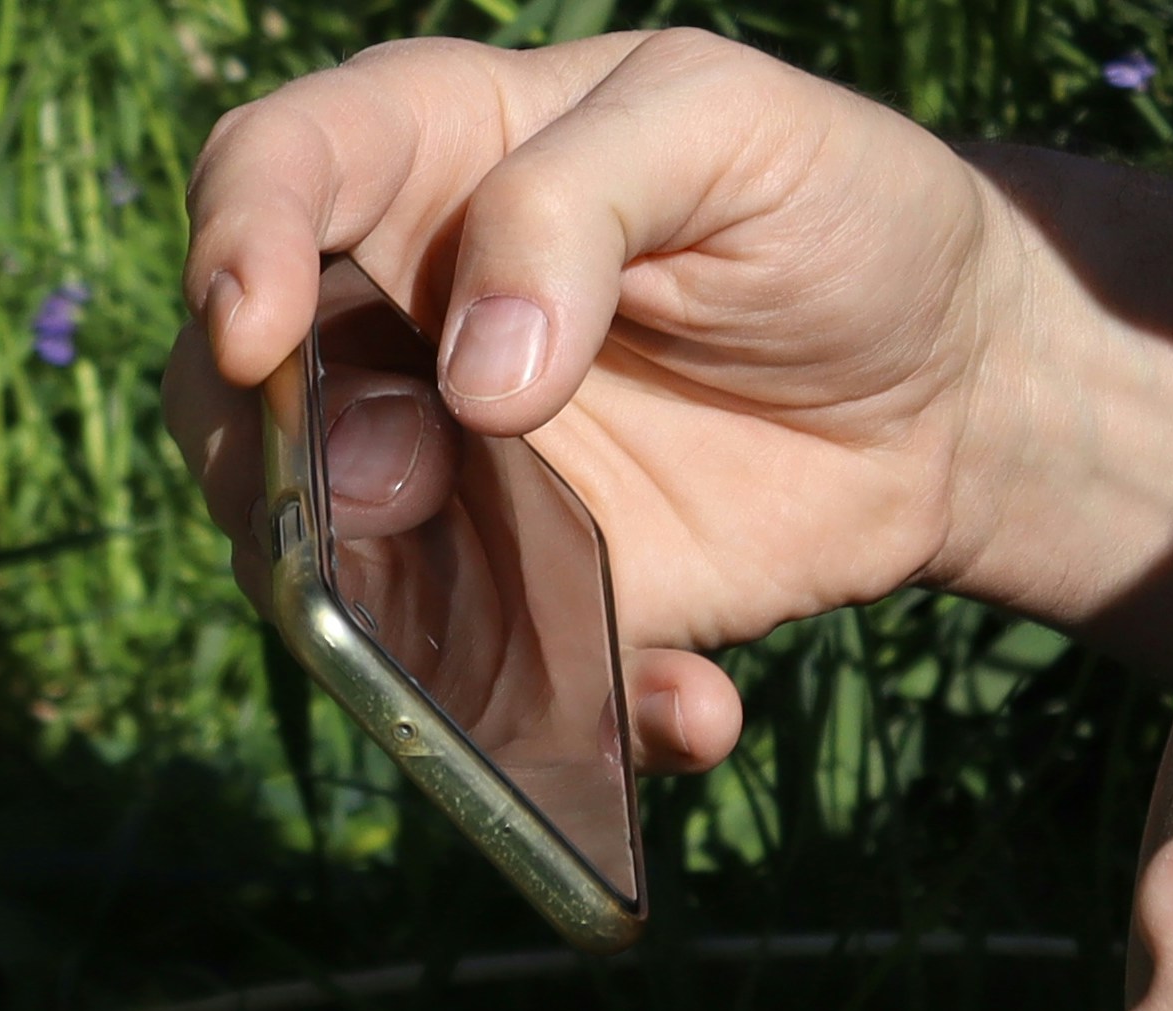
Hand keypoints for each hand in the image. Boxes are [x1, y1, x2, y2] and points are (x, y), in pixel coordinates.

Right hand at [163, 31, 1111, 766]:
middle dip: (274, 457)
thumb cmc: (835, 212)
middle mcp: (390, 327)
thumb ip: (583, 199)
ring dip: (374, 610)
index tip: (258, 333)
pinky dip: (563, 718)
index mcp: (431, 163)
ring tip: (545, 601)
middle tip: (405, 481)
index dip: (229, 242)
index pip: (267, 169)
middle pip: (228, 396)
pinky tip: (690, 700)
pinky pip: (460, 688)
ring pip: (300, 565)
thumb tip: (474, 382)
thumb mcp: (737, 129)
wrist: (944, 394)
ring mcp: (429, 480)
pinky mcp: (492, 605)